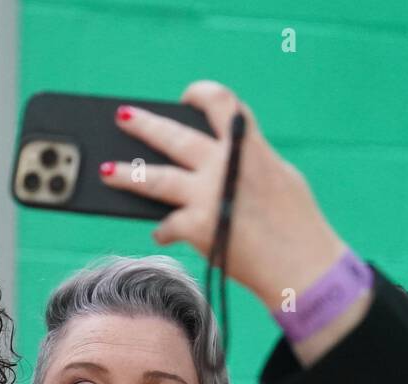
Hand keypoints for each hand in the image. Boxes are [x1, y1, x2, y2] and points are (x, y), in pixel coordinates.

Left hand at [102, 80, 346, 308]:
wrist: (301, 265)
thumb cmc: (297, 225)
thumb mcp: (281, 177)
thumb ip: (251, 161)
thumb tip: (223, 158)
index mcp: (248, 147)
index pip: (221, 103)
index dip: (201, 94)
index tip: (187, 97)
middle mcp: (223, 165)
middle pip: (174, 136)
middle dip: (144, 124)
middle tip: (122, 117)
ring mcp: (207, 195)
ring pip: (154, 178)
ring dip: (126, 174)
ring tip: (106, 170)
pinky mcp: (197, 227)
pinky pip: (168, 224)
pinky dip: (164, 230)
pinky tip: (160, 233)